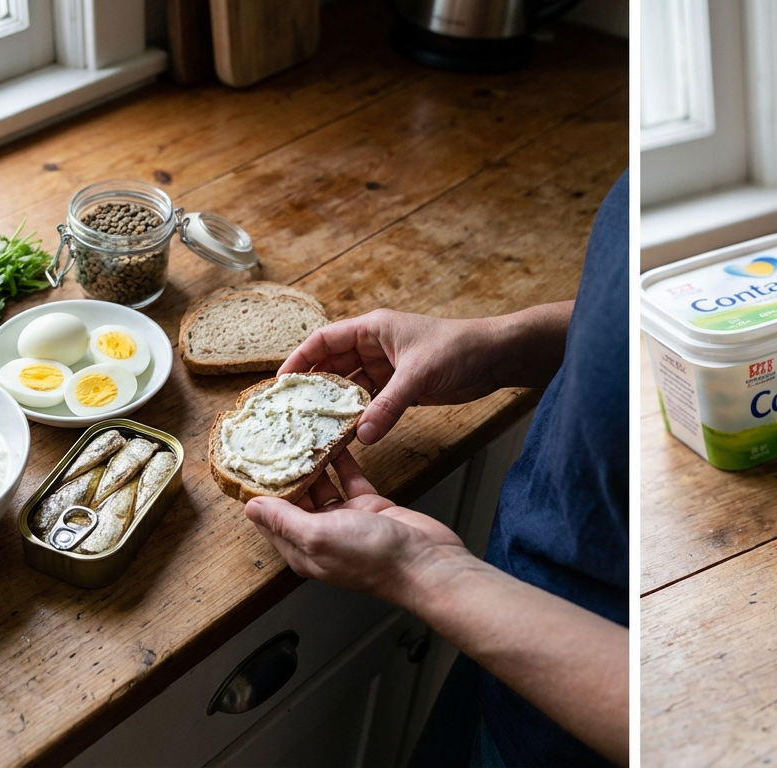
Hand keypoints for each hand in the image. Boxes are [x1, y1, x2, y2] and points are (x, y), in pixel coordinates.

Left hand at [243, 448, 465, 607]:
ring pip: (323, 485)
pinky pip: (350, 479)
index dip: (259, 492)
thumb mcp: (318, 536)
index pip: (270, 519)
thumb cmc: (373, 558)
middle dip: (284, 472)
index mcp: (302, 549)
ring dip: (313, 463)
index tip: (250, 463)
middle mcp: (321, 535)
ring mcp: (347, 520)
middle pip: (294, 499)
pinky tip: (337, 441)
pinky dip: (343, 461)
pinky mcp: (370, 506)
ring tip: (301, 435)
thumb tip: (251, 508)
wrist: (425, 562)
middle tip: (274, 441)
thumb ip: (284, 521)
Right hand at [279, 304, 571, 443]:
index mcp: (372, 329)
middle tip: (291, 414)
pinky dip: (359, 417)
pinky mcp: (401, 388)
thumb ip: (389, 406)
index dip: (299, 360)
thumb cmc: (459, 349)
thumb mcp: (419, 375)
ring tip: (313, 430)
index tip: (280, 383)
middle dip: (313, 388)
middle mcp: (374, 347)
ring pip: (350, 388)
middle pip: (332, 366)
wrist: (496, 358)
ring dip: (335, 407)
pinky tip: (346, 436)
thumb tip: (361, 435)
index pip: (323, 340)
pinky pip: (371, 403)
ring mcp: (387, 368)